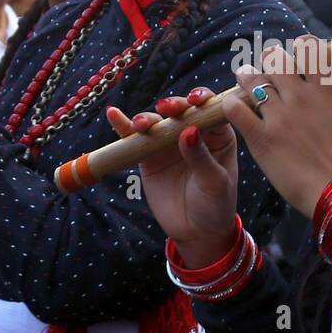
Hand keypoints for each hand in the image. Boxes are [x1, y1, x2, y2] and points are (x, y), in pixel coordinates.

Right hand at [105, 90, 239, 268]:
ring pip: (157, 122)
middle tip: (166, 109)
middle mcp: (193, 132)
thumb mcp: (214, 182)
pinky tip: (113, 115)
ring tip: (141, 125)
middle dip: (173, 106)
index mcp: (218, 135)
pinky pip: (134, 139)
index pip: (211, 109)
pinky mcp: (149, 157)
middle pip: (181, 111)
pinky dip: (123, 126)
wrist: (197, 232)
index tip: (195, 101)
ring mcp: (169, 143)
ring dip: (147, 119)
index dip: (202, 100)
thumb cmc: (215, 205)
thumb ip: (201, 157)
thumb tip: (188, 131)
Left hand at [222, 35, 331, 214]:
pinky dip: (231, 104)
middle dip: (271, 59)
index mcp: (327, 89)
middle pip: (276, 59)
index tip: (298, 56)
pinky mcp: (262, 139)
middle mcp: (302, 97)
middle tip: (268, 68)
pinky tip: (233, 104)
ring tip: (244, 77)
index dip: (301, 47)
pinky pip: (237, 110)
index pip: (309, 48)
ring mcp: (280, 117)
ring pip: (253, 79)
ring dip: (247, 75)